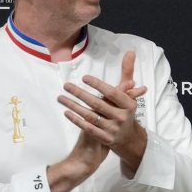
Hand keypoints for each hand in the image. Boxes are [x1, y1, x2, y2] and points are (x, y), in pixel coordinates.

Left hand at [60, 52, 148, 176]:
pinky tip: (66, 112)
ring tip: (61, 97)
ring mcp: (114, 129)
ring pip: (91, 116)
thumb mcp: (128, 92)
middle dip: (80, 94)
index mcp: (129, 104)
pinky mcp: (106, 139)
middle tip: (66, 85)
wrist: (129, 138)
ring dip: (74, 106)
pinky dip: (77, 120)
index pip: (112, 92)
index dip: (98, 85)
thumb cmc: (125, 110)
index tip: (84, 77)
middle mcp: (122, 117)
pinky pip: (88, 128)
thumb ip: (127, 72)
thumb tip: (130, 52)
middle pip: (98, 104)